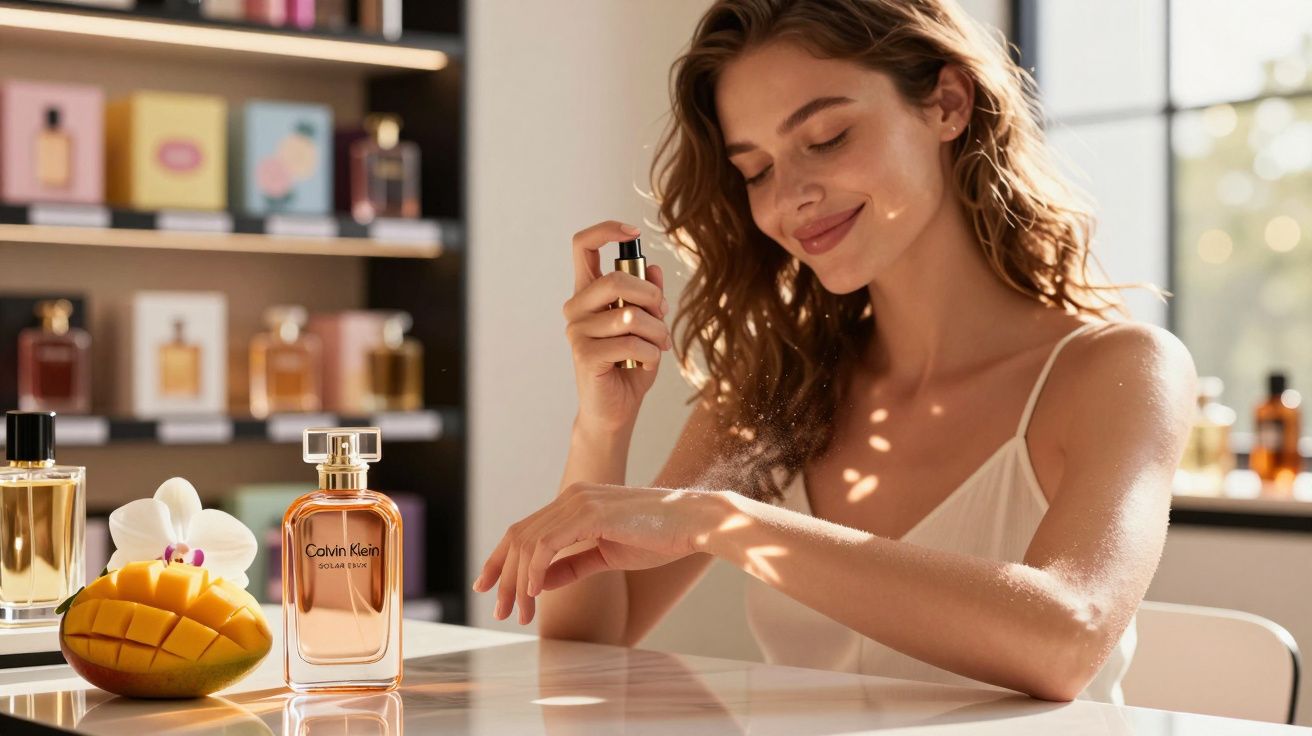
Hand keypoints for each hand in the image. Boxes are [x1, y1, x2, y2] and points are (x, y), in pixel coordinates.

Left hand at [472, 483, 722, 624]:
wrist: (694, 523)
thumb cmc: (658, 538)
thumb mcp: (607, 555)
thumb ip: (573, 564)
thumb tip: (542, 581)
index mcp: (575, 502)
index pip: (525, 530)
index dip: (501, 559)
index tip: (487, 587)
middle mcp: (571, 496)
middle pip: (518, 535)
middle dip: (502, 575)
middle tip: (498, 610)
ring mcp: (579, 502)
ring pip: (529, 543)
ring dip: (518, 583)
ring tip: (519, 613)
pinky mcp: (591, 514)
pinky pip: (548, 545)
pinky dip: (536, 571)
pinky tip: (535, 594)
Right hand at [565, 221, 671, 432]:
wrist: (616, 411)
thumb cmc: (630, 364)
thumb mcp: (647, 325)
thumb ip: (649, 297)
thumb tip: (653, 268)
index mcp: (588, 292)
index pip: (583, 245)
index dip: (606, 230)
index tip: (633, 233)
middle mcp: (576, 307)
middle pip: (616, 278)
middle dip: (651, 296)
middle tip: (662, 316)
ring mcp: (577, 330)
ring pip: (630, 315)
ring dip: (657, 331)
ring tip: (660, 345)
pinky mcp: (584, 354)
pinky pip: (630, 342)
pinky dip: (650, 352)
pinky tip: (647, 361)